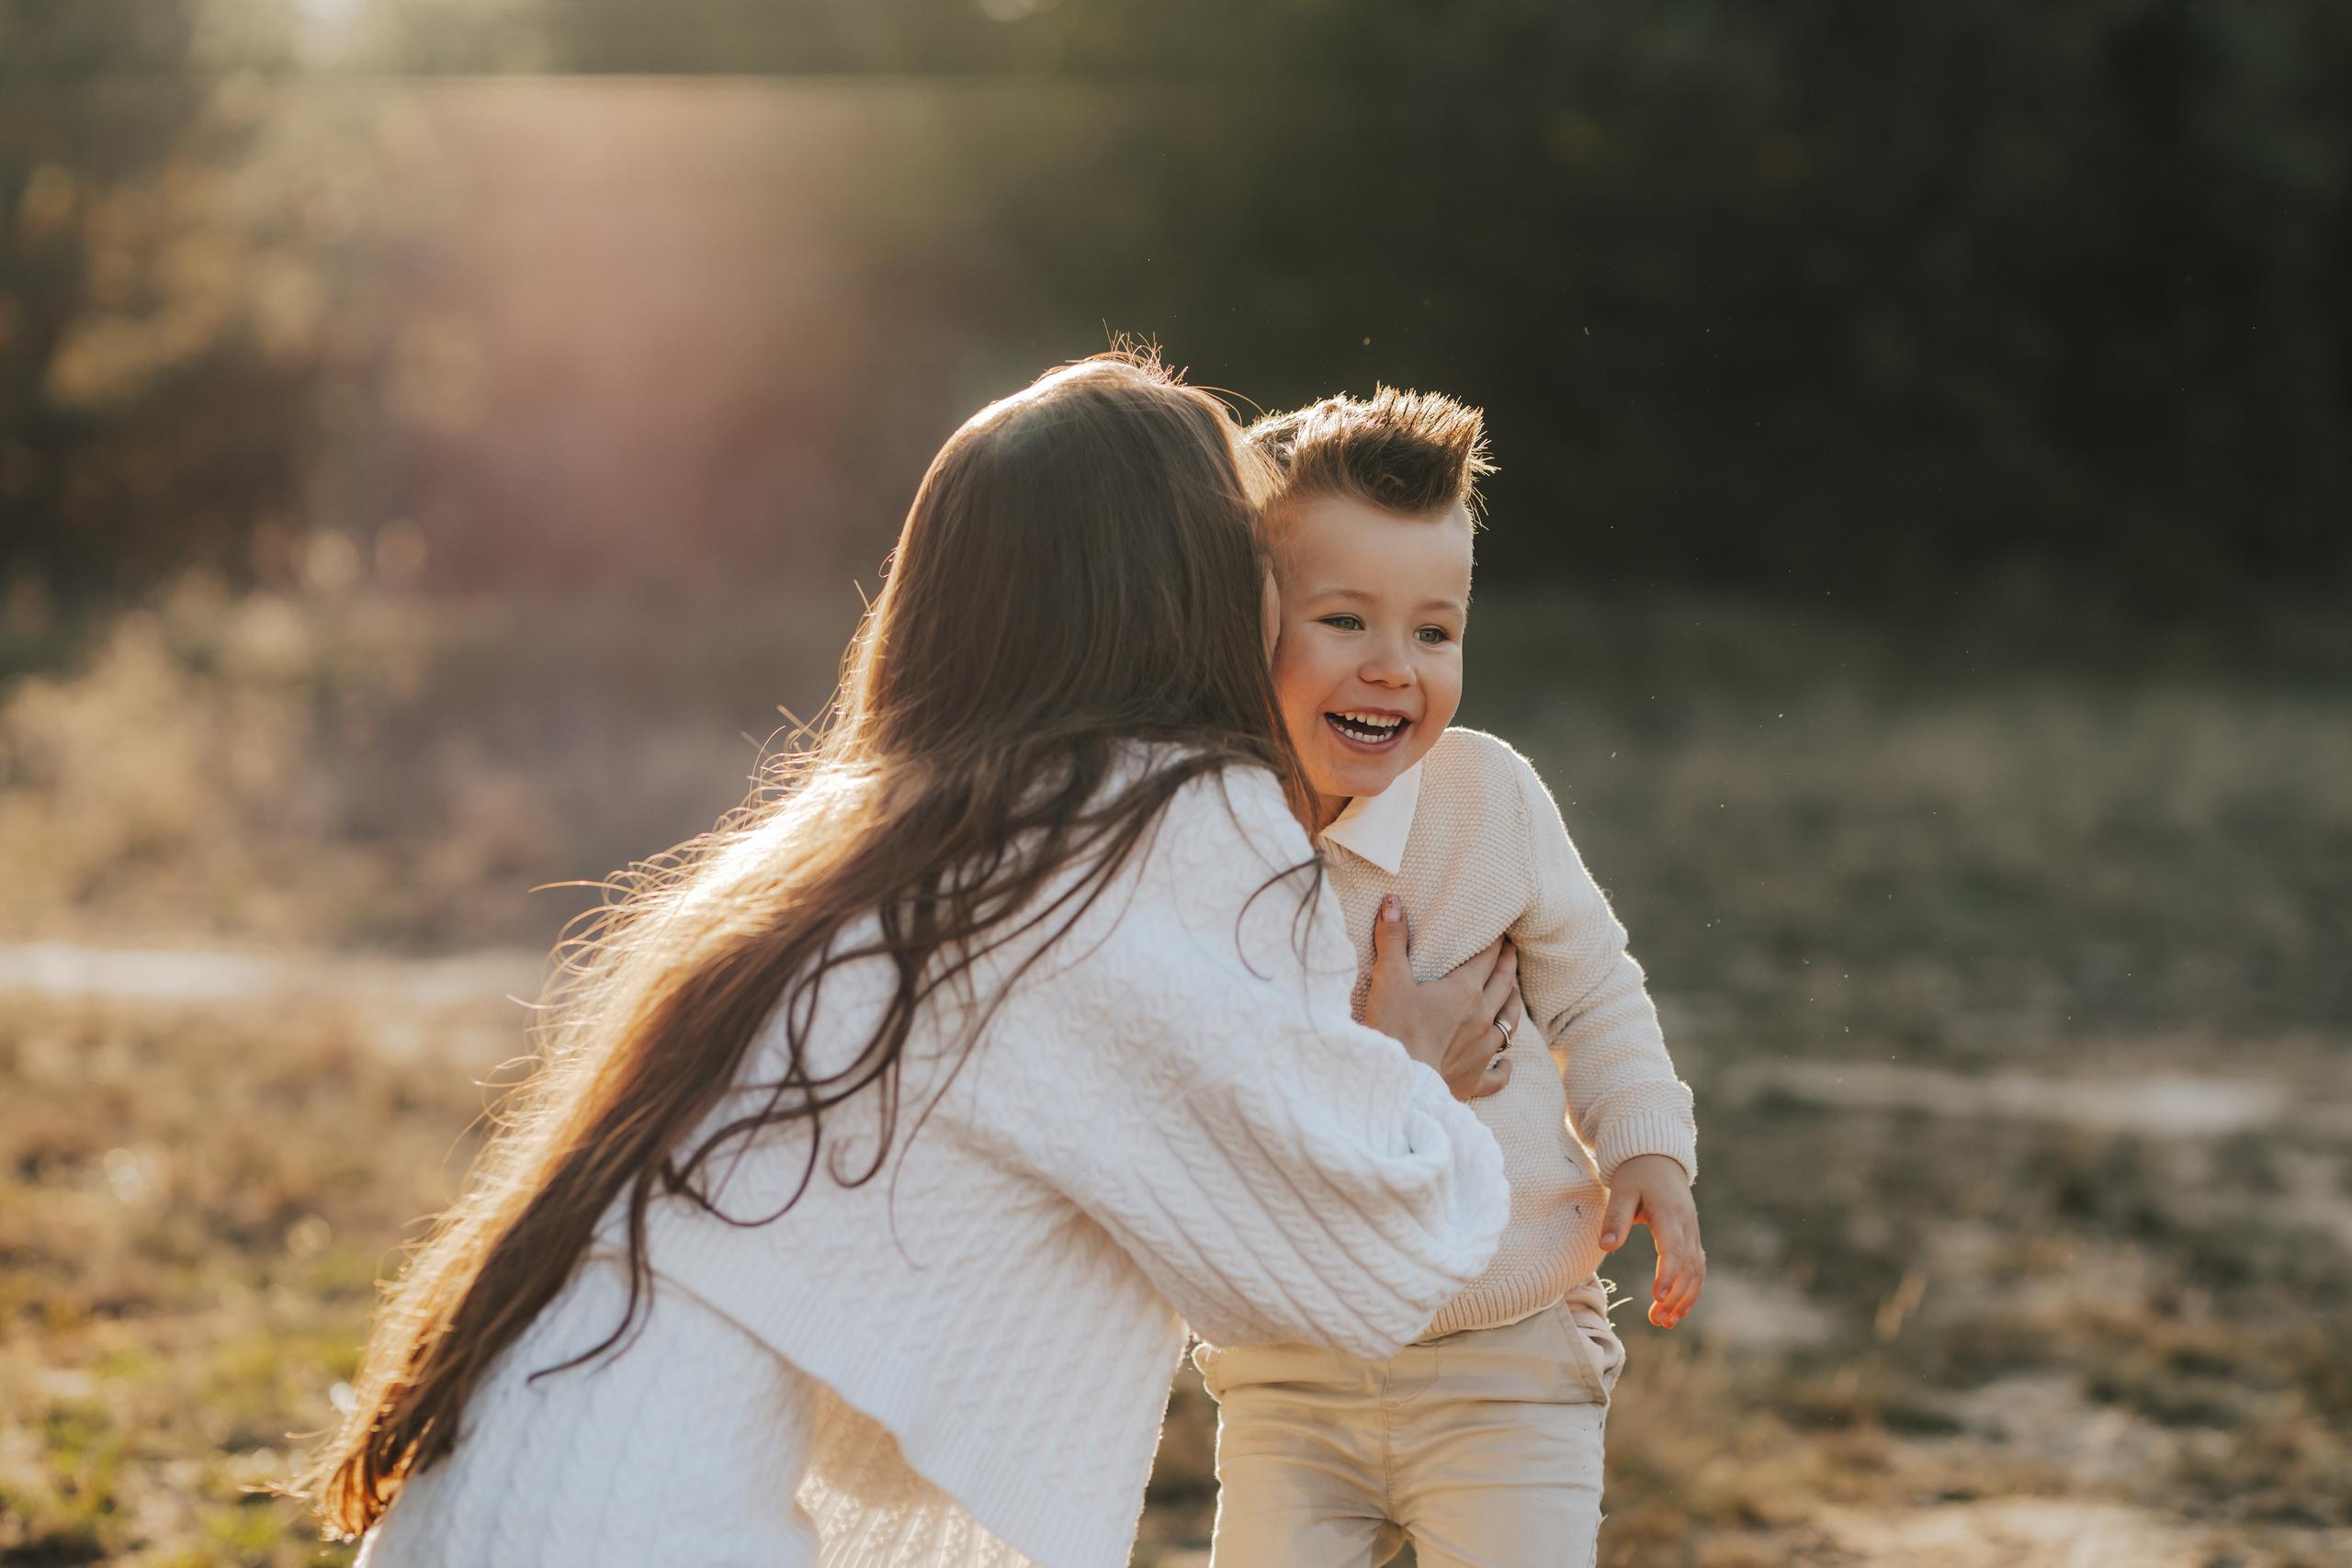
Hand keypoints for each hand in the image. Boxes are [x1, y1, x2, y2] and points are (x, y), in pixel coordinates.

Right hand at [1362, 895, 1515, 1101]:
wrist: (1400, 1083)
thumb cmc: (1394, 1029)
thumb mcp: (1388, 978)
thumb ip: (1392, 939)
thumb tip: (1393, 901)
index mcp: (1465, 990)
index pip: (1487, 957)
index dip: (1495, 941)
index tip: (1501, 929)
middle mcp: (1482, 1017)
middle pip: (1504, 984)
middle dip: (1508, 964)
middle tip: (1511, 951)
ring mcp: (1481, 1050)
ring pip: (1509, 1023)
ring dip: (1513, 1005)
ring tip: (1513, 993)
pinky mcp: (1474, 1079)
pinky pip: (1498, 1075)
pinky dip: (1504, 1068)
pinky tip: (1507, 1064)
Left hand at [1599, 1153, 1705, 1327]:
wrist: (1659, 1159)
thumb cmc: (1637, 1175)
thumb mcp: (1622, 1190)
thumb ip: (1615, 1219)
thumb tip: (1606, 1247)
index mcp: (1669, 1214)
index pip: (1673, 1249)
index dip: (1667, 1274)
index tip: (1657, 1297)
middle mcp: (1687, 1226)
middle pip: (1688, 1267)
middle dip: (1675, 1296)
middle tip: (1657, 1320)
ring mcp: (1693, 1233)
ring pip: (1697, 1271)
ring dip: (1685, 1299)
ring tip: (1666, 1322)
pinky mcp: (1692, 1238)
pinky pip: (1697, 1268)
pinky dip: (1691, 1290)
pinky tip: (1679, 1309)